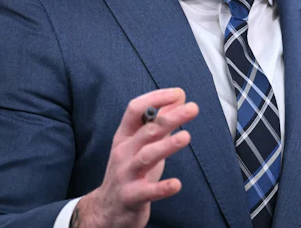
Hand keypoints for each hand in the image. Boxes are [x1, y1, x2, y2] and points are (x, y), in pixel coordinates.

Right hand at [72, 88, 198, 227]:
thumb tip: (179, 97)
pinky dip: (162, 188)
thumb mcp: (141, 144)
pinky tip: (176, 184)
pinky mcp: (132, 197)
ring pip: (146, 157)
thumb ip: (159, 121)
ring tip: (186, 137)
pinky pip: (148, 191)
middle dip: (170, 118)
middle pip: (147, 131)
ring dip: (166, 146)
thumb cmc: (130, 170)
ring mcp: (126, 175)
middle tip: (192, 108)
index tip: (178, 93)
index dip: (155, 98)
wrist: (107, 208)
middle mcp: (123, 152)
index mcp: (125, 136)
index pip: (135, 109)